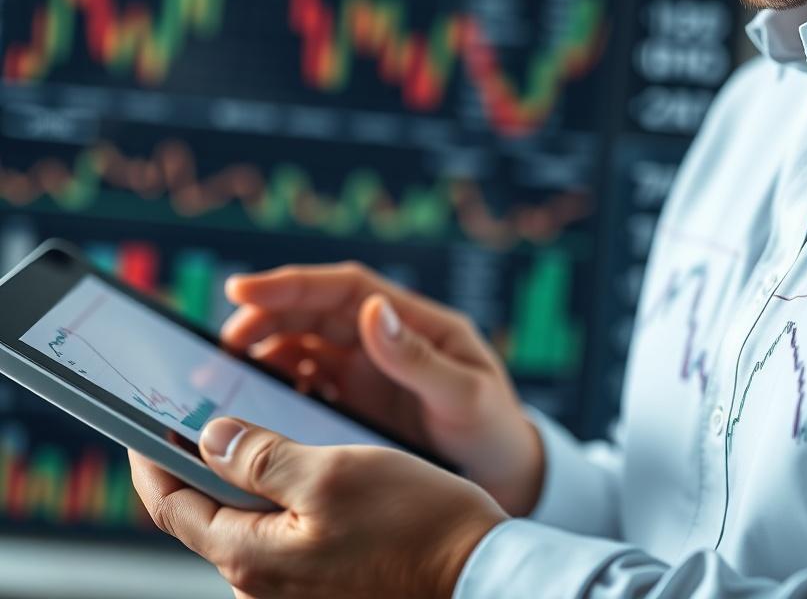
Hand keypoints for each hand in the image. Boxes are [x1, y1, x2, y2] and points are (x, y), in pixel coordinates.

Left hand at [130, 419, 505, 598]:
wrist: (477, 573)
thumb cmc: (414, 525)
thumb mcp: (331, 472)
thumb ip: (261, 456)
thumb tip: (209, 438)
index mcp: (250, 556)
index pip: (170, 506)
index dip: (150, 458)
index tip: (143, 421)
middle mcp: (262, 581)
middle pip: (205, 513)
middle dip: (197, 461)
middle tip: (203, 411)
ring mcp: (294, 585)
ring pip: (245, 519)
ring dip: (241, 473)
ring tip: (254, 427)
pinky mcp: (324, 578)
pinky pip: (280, 531)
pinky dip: (276, 492)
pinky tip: (301, 461)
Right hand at [220, 262, 543, 515]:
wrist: (504, 477)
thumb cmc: (494, 429)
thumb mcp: (465, 394)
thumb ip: (418, 358)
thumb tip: (371, 310)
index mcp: (412, 322)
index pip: (345, 288)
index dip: (292, 284)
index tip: (241, 289)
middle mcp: (382, 340)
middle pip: (312, 313)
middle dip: (265, 319)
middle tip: (223, 347)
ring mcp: (365, 372)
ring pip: (301, 347)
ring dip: (263, 354)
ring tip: (228, 377)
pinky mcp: (352, 404)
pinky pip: (305, 385)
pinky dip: (276, 388)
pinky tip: (257, 406)